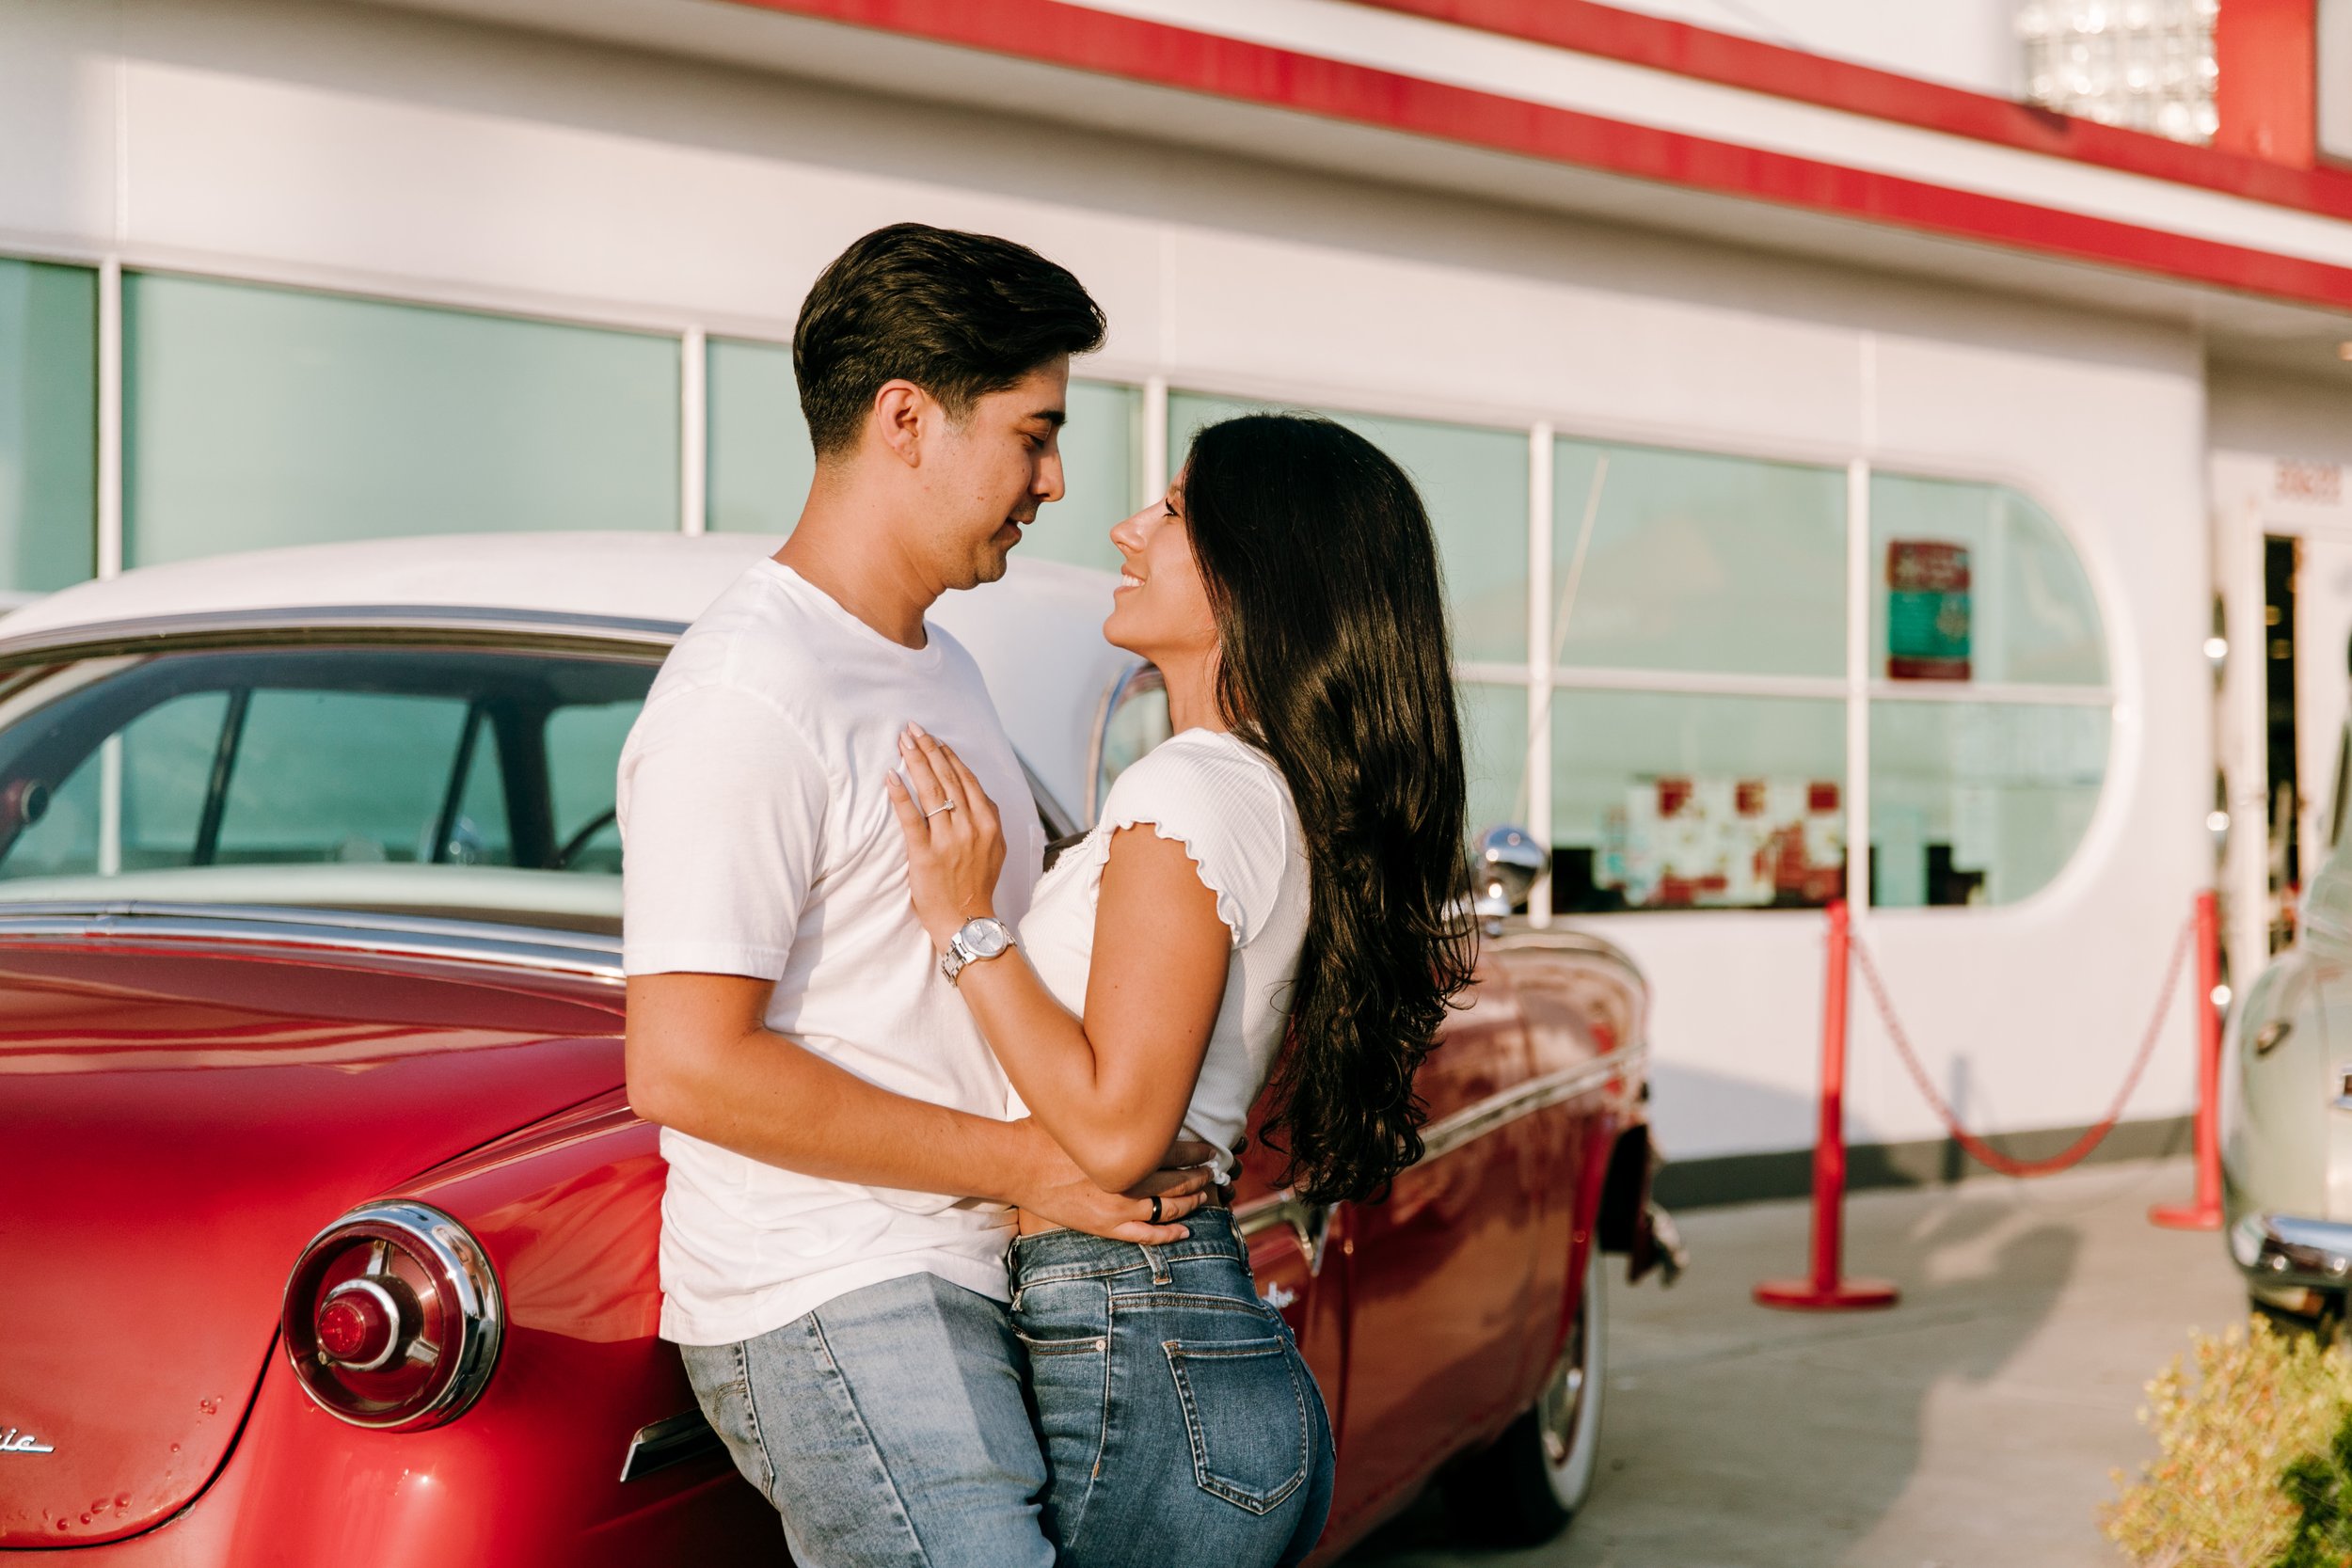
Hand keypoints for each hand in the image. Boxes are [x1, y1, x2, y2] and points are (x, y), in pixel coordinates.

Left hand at [885, 722, 1006, 950]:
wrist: (967, 921)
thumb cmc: (976, 885)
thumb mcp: (995, 849)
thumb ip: (987, 820)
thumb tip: (976, 795)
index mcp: (989, 822)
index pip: (967, 779)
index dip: (949, 756)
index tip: (935, 739)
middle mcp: (971, 825)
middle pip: (948, 777)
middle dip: (929, 749)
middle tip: (913, 728)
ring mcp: (949, 839)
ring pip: (931, 790)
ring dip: (915, 761)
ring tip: (902, 741)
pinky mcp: (926, 853)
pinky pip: (911, 817)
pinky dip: (900, 794)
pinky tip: (891, 776)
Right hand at [1008, 1123, 1216, 1243]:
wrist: (1018, 1164)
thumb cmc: (1046, 1133)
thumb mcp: (1085, 1114)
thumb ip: (1114, 1114)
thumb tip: (1135, 1099)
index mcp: (1126, 1150)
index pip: (1177, 1151)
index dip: (1199, 1152)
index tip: (1211, 1150)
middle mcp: (1129, 1180)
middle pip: (1179, 1181)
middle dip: (1201, 1177)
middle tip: (1214, 1172)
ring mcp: (1119, 1208)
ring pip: (1169, 1208)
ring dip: (1192, 1203)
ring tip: (1205, 1196)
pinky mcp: (1105, 1227)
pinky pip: (1145, 1236)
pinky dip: (1168, 1234)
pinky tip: (1185, 1230)